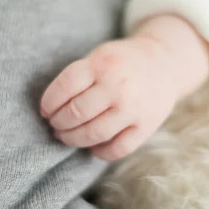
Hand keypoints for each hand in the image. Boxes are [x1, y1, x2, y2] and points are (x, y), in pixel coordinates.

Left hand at [40, 36, 180, 160]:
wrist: (163, 64)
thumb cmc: (121, 62)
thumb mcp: (98, 57)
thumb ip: (77, 78)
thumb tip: (49, 110)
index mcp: (102, 64)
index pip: (64, 88)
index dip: (48, 103)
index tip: (45, 110)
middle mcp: (118, 86)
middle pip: (75, 114)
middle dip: (58, 123)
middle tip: (55, 125)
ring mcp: (133, 108)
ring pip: (93, 134)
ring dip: (73, 139)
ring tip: (66, 136)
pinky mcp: (146, 127)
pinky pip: (116, 149)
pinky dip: (100, 151)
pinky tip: (93, 145)